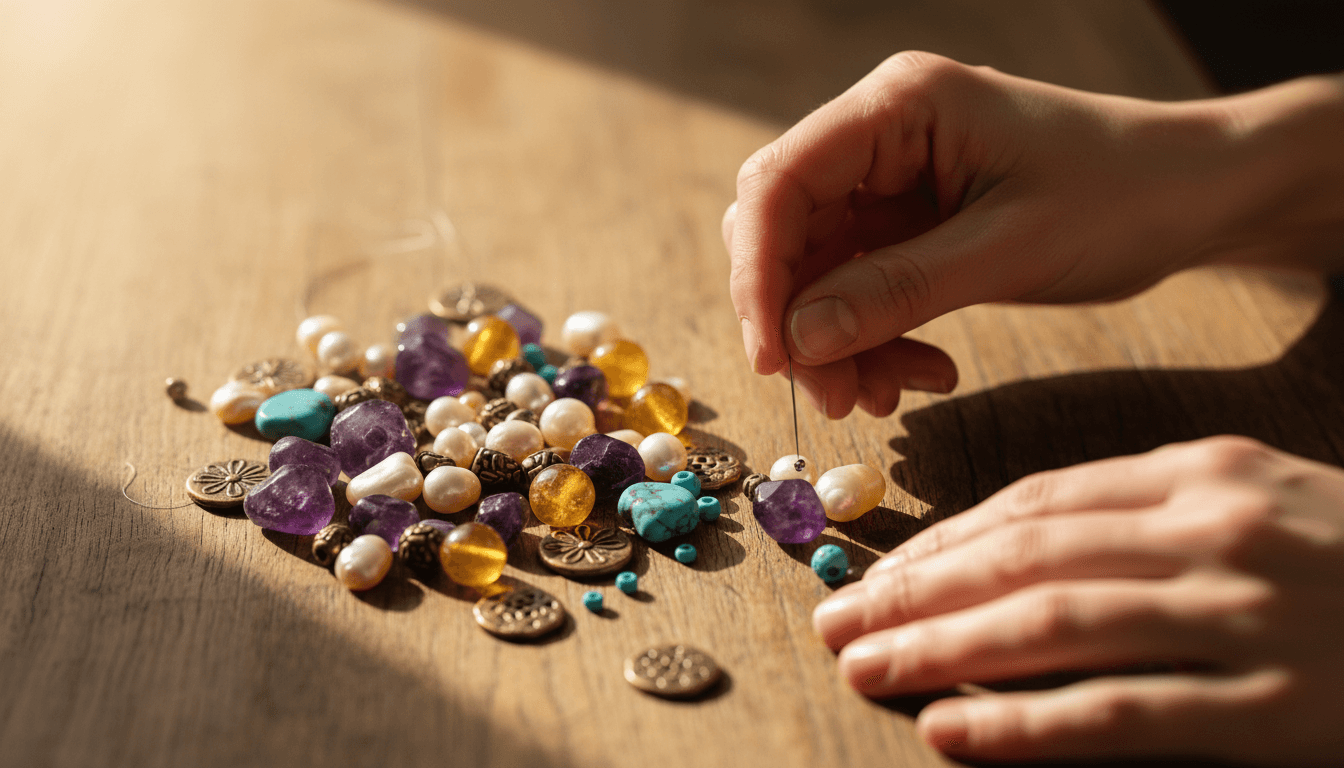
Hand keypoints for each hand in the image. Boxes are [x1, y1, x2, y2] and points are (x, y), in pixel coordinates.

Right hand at [724, 53, 1343, 417]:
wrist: (1195, 196)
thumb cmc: (1121, 196)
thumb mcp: (1008, 249)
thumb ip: (895, 290)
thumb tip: (797, 339)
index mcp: (898, 106)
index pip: (779, 183)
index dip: (758, 274)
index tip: (774, 359)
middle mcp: (879, 135)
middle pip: (782, 231)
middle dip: (799, 320)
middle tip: (837, 397)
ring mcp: (889, 180)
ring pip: (815, 272)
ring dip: (837, 343)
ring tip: (887, 397)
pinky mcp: (907, 224)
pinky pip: (857, 289)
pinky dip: (872, 339)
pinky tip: (919, 374)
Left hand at [811, 436, 1343, 763]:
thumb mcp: (1262, 502)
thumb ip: (1149, 514)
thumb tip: (1018, 552)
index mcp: (1206, 472)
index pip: (1038, 501)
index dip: (943, 539)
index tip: (876, 568)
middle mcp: (1218, 529)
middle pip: (1027, 556)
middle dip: (916, 589)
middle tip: (835, 618)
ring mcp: (1252, 616)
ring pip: (1057, 626)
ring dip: (944, 649)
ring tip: (866, 667)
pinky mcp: (1282, 710)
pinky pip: (1126, 715)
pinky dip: (1030, 726)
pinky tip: (955, 733)